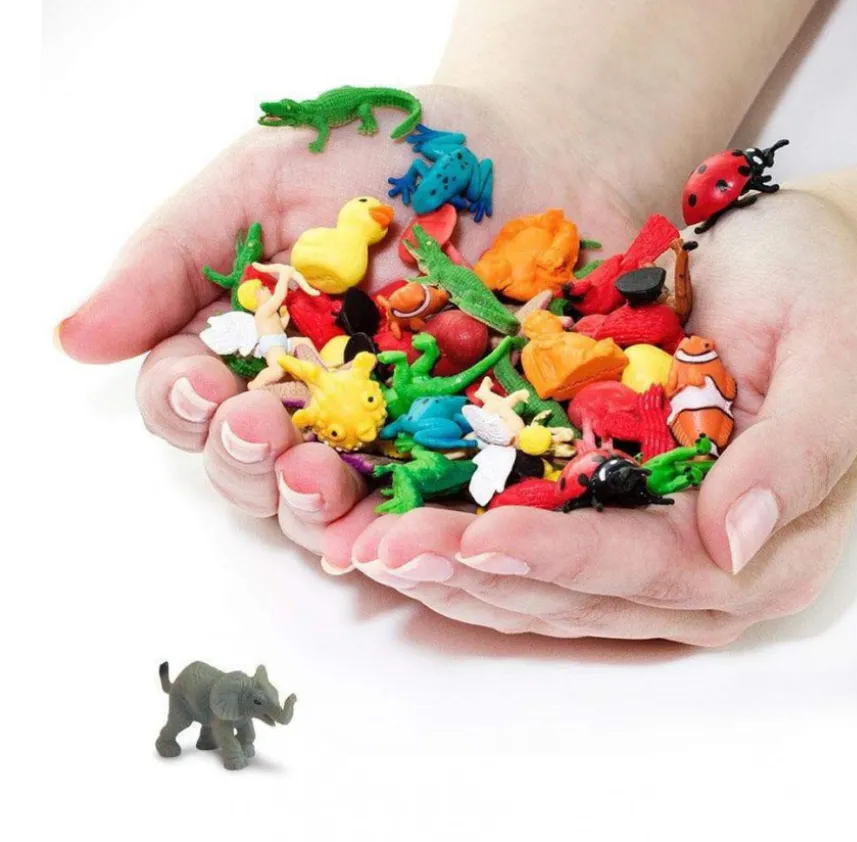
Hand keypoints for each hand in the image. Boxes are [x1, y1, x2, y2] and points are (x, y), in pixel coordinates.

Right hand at [57, 84, 651, 558]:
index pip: (193, 402)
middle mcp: (317, 402)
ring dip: (312, 508)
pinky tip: (401, 530)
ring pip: (330, 507)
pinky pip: (432, 511)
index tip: (203, 385)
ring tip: (321, 479)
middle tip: (264, 427)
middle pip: (253, 471)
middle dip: (247, 461)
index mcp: (258, 343)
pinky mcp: (472, 454)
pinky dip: (411, 529)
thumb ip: (175, 256)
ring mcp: (394, 436)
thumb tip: (74, 339)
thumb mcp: (268, 176)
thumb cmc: (397, 152)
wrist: (539, 150)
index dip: (185, 406)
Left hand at [347, 192, 856, 644]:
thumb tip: (732, 544)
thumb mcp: (841, 356)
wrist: (792, 262)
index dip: (559, 557)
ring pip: (536, 586)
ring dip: (449, 570)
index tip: (478, 537)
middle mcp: (697, 569)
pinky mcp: (603, 513)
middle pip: (574, 592)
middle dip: (473, 573)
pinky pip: (523, 543)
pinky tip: (397, 523)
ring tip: (366, 547)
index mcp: (762, 549)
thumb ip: (798, 453)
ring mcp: (644, 549)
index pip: (646, 569)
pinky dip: (459, 538)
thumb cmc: (827, 297)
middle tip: (380, 550)